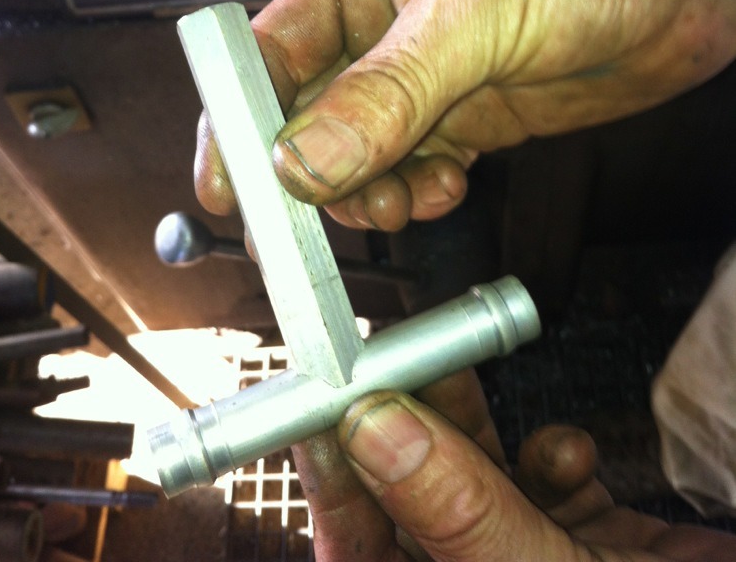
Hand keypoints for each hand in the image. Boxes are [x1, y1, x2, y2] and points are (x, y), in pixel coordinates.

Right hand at [196, 0, 735, 230]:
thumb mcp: (472, 14)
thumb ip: (387, 92)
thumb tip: (305, 156)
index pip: (270, 52)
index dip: (237, 116)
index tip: (225, 180)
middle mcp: (389, 36)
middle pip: (309, 117)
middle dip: (307, 171)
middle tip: (308, 219)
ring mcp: (433, 82)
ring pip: (363, 155)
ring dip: (366, 191)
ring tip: (394, 199)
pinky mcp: (476, 120)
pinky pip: (419, 171)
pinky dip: (418, 193)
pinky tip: (441, 188)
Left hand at [301, 386, 735, 561]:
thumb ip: (461, 512)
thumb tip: (376, 432)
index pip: (354, 550)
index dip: (331, 478)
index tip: (322, 402)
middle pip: (409, 504)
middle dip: (404, 428)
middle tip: (394, 361)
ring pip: (470, 480)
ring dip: (467, 423)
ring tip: (456, 370)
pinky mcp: (580, 542)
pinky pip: (539, 485)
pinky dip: (552, 458)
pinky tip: (570, 454)